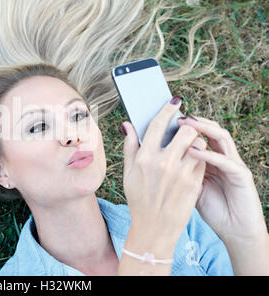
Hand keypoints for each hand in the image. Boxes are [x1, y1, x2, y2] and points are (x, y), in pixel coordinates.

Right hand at [121, 96, 207, 250]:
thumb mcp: (129, 172)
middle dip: (187, 127)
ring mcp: (181, 174)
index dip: (168, 110)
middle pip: (186, 130)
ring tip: (189, 148)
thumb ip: (130, 146)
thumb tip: (128, 124)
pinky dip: (200, 158)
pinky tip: (191, 164)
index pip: (159, 124)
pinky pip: (203, 161)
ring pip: (199, 144)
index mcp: (145, 158)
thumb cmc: (139, 199)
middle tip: (185, 130)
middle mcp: (163, 163)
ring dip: (196, 142)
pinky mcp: (194, 183)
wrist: (154, 228)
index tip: (175, 102)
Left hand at [177, 115, 267, 241]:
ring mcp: (233, 163)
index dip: (183, 123)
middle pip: (210, 128)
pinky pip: (225, 160)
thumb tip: (152, 155)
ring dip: (204, 128)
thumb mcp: (187, 185)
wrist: (234, 228)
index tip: (165, 116)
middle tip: (176, 115)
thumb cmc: (210, 207)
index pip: (198, 132)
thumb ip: (176, 168)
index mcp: (209, 156)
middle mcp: (222, 155)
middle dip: (193, 121)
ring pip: (221, 136)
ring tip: (186, 124)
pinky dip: (208, 154)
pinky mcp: (241, 175)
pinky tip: (192, 151)